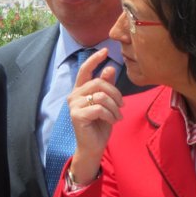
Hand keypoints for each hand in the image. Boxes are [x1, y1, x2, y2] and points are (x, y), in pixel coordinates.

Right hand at [68, 48, 123, 181]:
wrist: (93, 146)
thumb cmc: (100, 125)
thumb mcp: (107, 103)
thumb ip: (106, 87)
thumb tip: (110, 67)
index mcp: (80, 90)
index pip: (85, 70)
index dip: (95, 59)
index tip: (105, 50)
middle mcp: (74, 95)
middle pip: (99, 83)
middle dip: (115, 93)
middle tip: (122, 105)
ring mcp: (74, 105)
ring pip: (101, 96)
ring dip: (114, 107)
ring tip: (117, 116)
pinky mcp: (76, 115)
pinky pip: (99, 108)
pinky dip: (110, 115)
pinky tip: (112, 121)